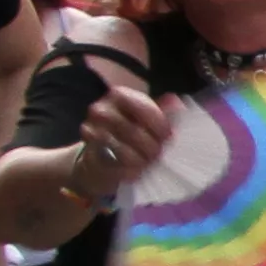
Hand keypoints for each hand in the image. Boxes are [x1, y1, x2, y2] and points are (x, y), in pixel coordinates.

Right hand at [60, 57, 171, 199]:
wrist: (101, 156)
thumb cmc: (130, 132)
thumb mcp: (148, 119)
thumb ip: (163, 111)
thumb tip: (175, 101)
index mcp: (119, 95)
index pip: (143, 107)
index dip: (160, 124)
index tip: (169, 136)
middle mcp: (100, 109)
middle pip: (135, 132)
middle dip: (153, 147)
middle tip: (160, 154)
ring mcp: (91, 132)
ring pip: (126, 152)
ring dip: (142, 161)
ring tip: (149, 163)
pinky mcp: (89, 154)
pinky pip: (116, 166)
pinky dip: (131, 171)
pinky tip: (137, 170)